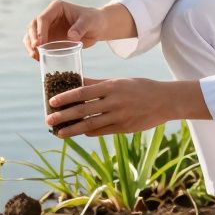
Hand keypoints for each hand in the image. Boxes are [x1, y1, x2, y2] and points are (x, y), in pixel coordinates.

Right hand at [24, 0, 122, 59]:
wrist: (97, 26)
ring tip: (35, 56)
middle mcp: (49, 16)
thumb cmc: (94, 20)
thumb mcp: (90, 22)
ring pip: (32, 34)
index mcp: (56, 8)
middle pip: (33, 26)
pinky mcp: (49, 37)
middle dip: (32, 38)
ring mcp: (47, 27)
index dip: (40, 31)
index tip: (40, 43)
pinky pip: (37, 43)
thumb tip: (71, 37)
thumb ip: (81, 28)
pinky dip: (35, 50)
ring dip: (30, 45)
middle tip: (36, 50)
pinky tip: (38, 58)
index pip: (43, 18)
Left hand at [46, 77, 176, 137]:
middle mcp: (114, 102)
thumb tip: (77, 82)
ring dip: (73, 129)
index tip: (51, 101)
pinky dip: (89, 132)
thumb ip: (98, 83)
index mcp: (111, 87)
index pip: (83, 92)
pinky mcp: (124, 128)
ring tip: (59, 133)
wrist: (165, 100)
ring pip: (90, 124)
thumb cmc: (140, 87)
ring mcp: (119, 116)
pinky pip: (102, 131)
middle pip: (83, 110)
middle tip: (49, 121)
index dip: (66, 97)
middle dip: (64, 116)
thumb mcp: (119, 81)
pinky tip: (80, 132)